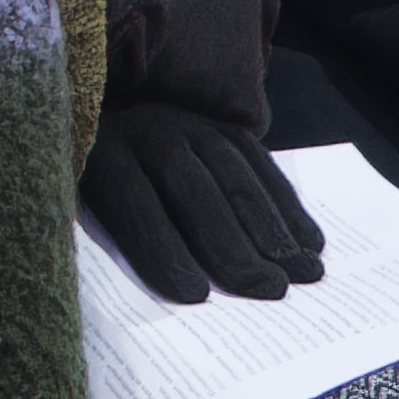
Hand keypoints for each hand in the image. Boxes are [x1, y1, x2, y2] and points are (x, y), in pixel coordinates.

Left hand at [84, 96, 326, 302]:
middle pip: (193, 191)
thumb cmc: (100, 173)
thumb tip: (160, 296)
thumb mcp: (90, 194)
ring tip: (301, 273)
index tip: (194, 295)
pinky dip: (288, 206)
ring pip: (236, 177)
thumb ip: (115, 233)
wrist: (115, 101)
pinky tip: (308, 241)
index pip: (133, 205)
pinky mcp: (225, 123)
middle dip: (233, 244)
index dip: (162, 250)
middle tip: (269, 289)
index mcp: (102, 154)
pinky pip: (262, 165)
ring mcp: (192, 123)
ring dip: (272, 228)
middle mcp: (149, 131)